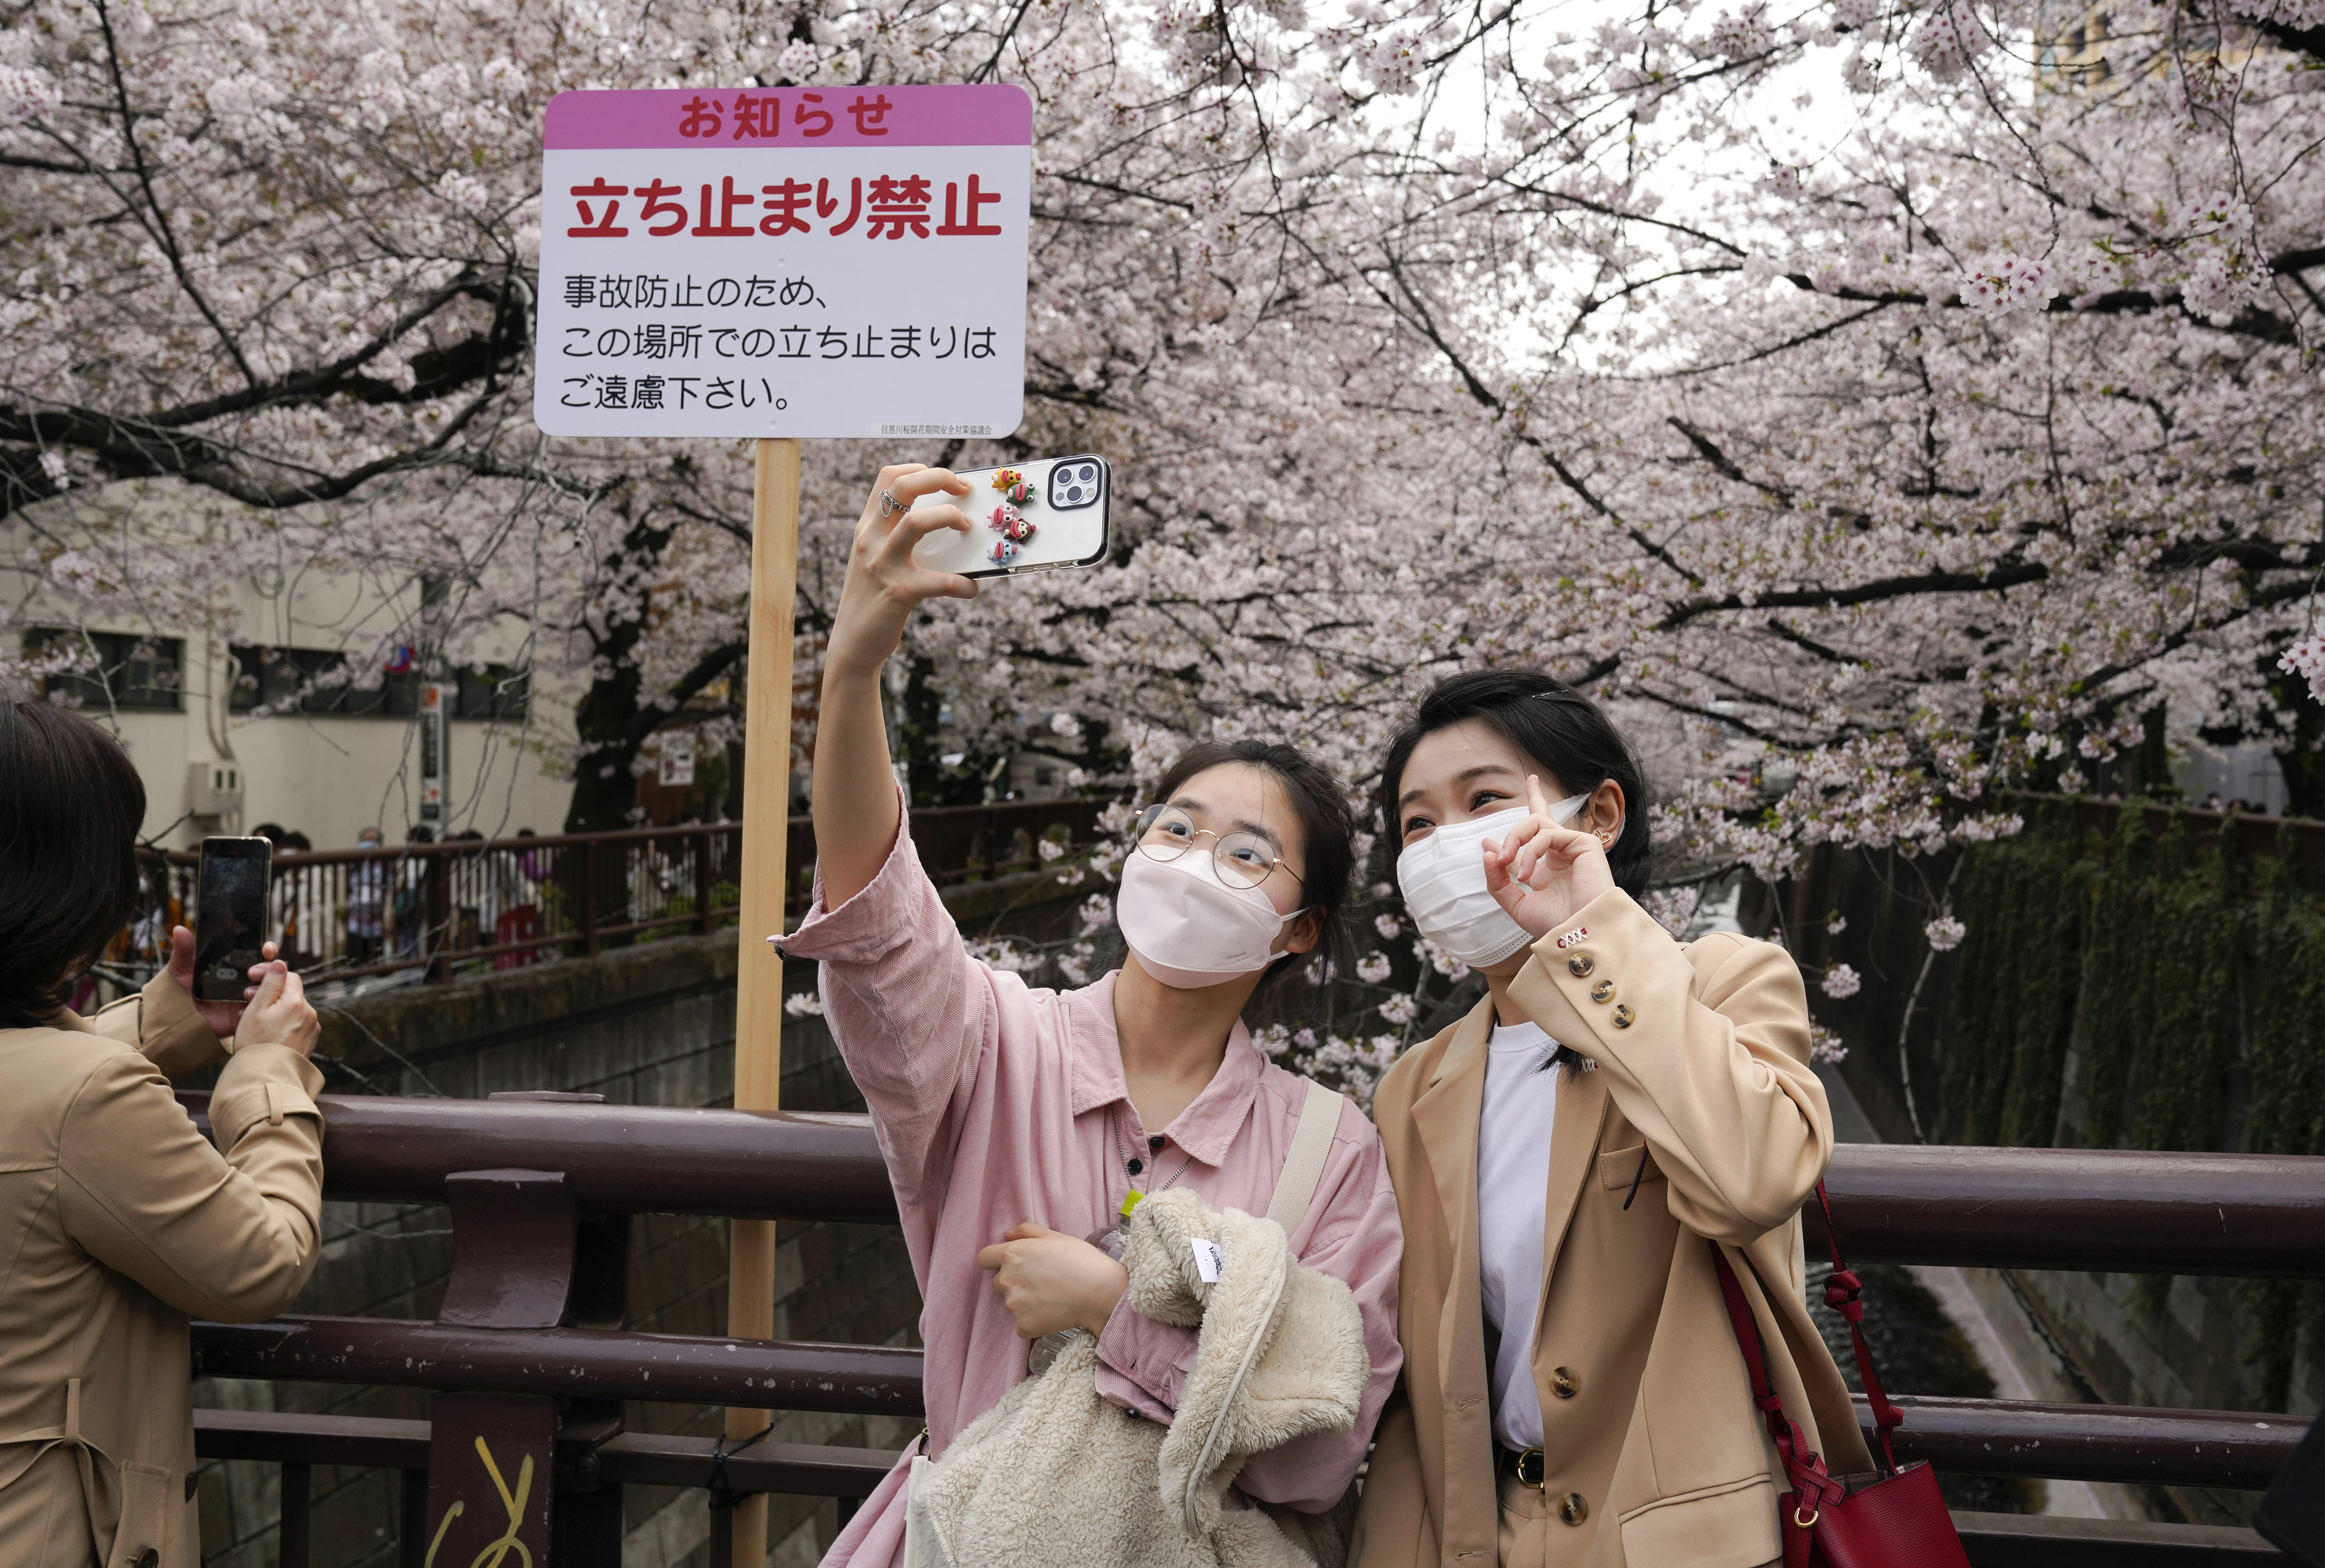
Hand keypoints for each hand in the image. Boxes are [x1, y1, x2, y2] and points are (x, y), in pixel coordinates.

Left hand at [167, 925, 281, 1036]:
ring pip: (269, 987)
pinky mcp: (244, 1013)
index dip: (266, 949)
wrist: (175, 1020)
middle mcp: (242, 980)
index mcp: (232, 967)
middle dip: (270, 966)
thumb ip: (183, 951)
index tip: (266, 949)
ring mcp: (246, 997)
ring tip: (247, 990)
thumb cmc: (177, 994)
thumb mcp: (180, 970)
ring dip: (265, 986)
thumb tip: (180, 929)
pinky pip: (260, 1009)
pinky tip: (245, 1004)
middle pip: (269, 969)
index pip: (255, 954)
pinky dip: (259, 1005)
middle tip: (256, 970)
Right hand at [233, 960, 318, 1058]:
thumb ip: (270, 984)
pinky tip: (266, 1031)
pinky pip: (295, 1023)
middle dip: (269, 993)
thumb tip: (280, 963)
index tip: (252, 977)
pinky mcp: (310, 1040)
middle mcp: (309, 1014)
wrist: (266, 1078)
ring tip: (253, 1019)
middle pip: (290, 993)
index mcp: (297, 1003)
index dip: (270, 974)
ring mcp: (311, 1028)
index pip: (288, 976)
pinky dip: (282, 1022)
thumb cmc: (256, 1045)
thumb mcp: (256, 1010)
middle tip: (247, 999)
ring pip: (291, 1008)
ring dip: (274, 1008)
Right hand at [825, 465, 978, 681]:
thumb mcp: (875, 558)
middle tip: (964, 488)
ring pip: (918, 522)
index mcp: (867, 527)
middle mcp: (871, 539)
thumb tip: (943, 520)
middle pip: (903, 487)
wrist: (853, 642)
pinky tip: (971, 588)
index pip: (888, 477)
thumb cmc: (873, 597)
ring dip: (950, 518)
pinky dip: (963, 584)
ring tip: (966, 527)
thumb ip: (896, 537)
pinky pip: (942, 581)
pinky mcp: (900, 592)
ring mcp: (883, 564)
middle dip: (940, 478)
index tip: (945, 478)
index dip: (921, 469)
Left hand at [975, 1222, 1128, 1338]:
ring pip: (1011, 1303)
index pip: (984, 1258)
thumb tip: (1006, 1235)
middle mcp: (1007, 1280)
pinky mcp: (1023, 1326)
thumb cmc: (1080, 1260)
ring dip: (1024, 1301)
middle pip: (998, 1282)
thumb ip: (1026, 1231)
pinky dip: (1033, 1320)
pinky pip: (1021, 1324)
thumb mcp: (1054, 1236)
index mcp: (1011, 1255)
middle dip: (1014, 1281)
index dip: (995, 1260)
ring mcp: (1013, 1305)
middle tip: (1041, 1281)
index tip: (1011, 1264)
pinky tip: (1052, 1312)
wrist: (1100, 1292)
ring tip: (1050, 1297)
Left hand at [1482, 774, 1615, 939]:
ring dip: (1515, 840)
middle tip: (1500, 855)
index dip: (1521, 822)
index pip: (1534, 836)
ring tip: (1509, 863)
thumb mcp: (1516, 904)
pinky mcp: (1583, 843)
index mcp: (1547, 868)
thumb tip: (1487, 849)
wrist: (1580, 934)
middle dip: (1513, 831)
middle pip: (1538, 818)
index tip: (1498, 827)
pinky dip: (1530, 851)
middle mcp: (1560, 854)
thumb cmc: (1554, 924)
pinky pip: (1547, 834)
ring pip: (1536, 822)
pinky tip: (1526, 874)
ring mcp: (1571, 847)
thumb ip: (1498, 880)